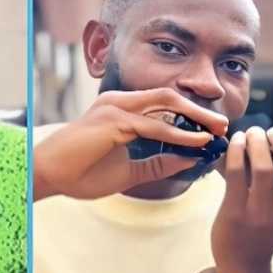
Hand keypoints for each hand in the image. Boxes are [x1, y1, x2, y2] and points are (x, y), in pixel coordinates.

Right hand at [34, 88, 227, 199]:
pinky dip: (180, 135)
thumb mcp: (130, 171)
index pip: (164, 105)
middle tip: (223, 125)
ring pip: (166, 104)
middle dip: (199, 110)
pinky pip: (155, 126)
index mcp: (122, 108)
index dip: (191, 116)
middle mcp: (120, 101)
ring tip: (216, 130)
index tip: (212, 132)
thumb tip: (191, 160)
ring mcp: (115, 107)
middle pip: (169, 96)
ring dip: (196, 117)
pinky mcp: (113, 121)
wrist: (49, 176)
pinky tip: (197, 144)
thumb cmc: (81, 172)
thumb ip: (159, 163)